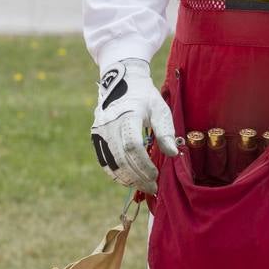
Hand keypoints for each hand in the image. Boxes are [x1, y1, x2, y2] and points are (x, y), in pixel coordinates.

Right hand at [90, 58, 177, 193]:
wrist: (121, 80)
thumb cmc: (145, 96)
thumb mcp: (159, 108)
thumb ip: (165, 131)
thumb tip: (172, 154)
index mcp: (127, 114)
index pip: (132, 146)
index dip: (144, 164)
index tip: (156, 175)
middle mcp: (109, 124)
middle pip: (122, 157)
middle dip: (138, 176)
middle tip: (153, 187)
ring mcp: (99, 130)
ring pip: (111, 162)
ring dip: (127, 178)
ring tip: (143, 186)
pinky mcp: (96, 135)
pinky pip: (104, 159)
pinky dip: (116, 172)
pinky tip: (129, 179)